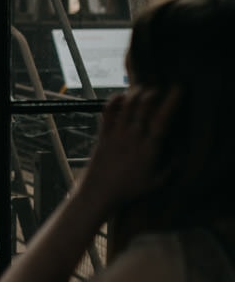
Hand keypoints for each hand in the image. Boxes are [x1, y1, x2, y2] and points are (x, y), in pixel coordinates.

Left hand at [80, 84, 181, 209]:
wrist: (100, 192)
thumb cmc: (129, 189)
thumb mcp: (156, 183)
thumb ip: (170, 168)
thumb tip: (180, 153)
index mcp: (149, 149)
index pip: (162, 120)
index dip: (171, 102)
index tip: (177, 89)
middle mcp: (133, 138)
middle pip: (143, 107)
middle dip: (152, 92)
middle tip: (158, 89)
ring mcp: (117, 134)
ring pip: (127, 106)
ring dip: (135, 93)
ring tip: (142, 89)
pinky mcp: (103, 134)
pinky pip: (107, 112)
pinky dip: (114, 101)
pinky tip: (121, 96)